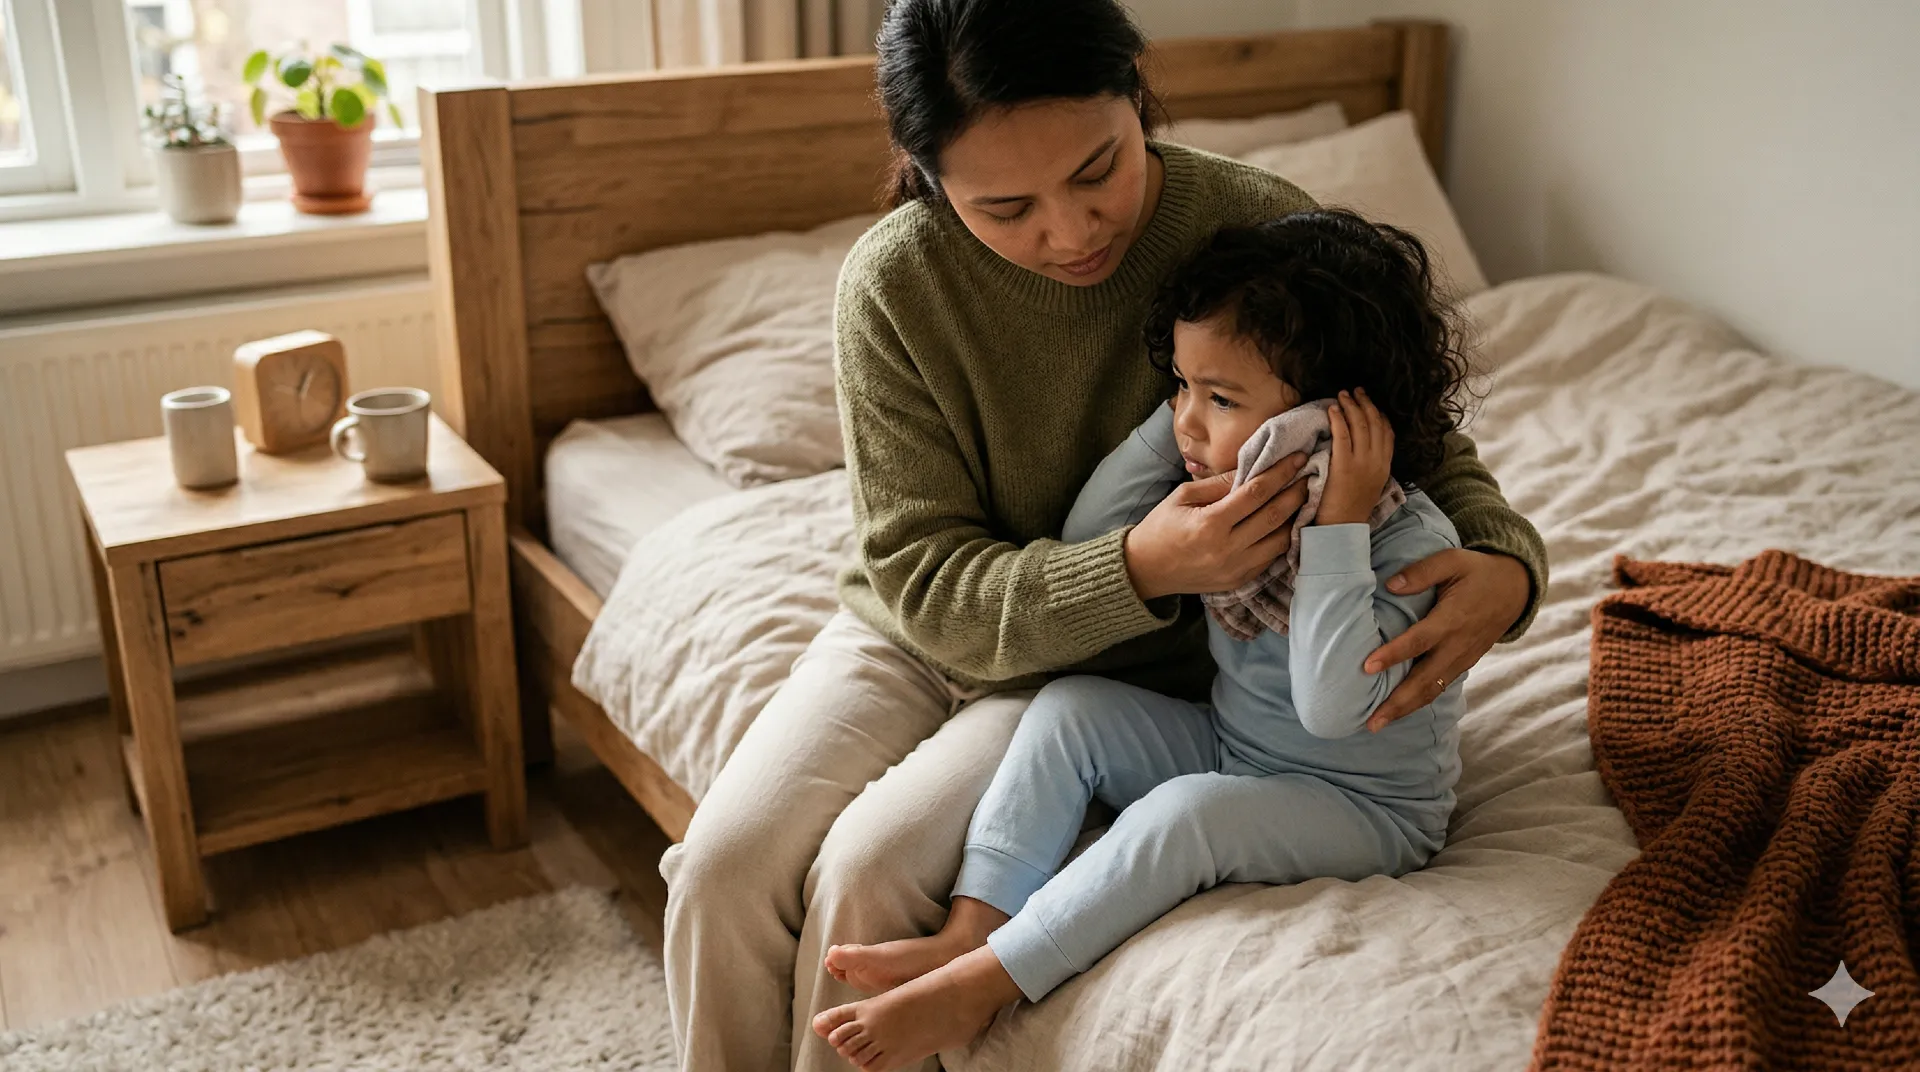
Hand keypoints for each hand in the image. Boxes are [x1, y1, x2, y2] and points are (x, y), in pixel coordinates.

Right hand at [1124, 454, 1309, 599]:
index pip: (1255, 493)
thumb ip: (1217, 484)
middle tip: (1310, 474)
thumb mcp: (1182, 497)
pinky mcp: (1239, 581)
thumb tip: (1250, 469)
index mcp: (1210, 524)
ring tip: (1304, 498)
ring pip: (1280, 541)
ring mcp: (1236, 569)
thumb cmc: (1161, 527)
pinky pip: (1271, 558)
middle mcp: (1227, 549)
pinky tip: (1288, 522)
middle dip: (1296, 493)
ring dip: (1296, 518)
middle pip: (1274, 517)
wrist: (1147, 570)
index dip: (1280, 473)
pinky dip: (1282, 539)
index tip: (1298, 458)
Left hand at [1319, 389, 1392, 525]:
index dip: (1380, 414)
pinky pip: (1342, 435)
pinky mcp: (1343, 466)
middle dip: (1366, 403)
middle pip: (1376, 423)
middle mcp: (1377, 462)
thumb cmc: (1352, 510)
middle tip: (1356, 391)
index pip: (1388, 433)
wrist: (1343, 529)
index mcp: (1385, 467)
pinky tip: (1333, 409)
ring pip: (1360, 425)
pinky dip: (1338, 419)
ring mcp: (1361, 463)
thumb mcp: (1371, 486)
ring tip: (1343, 394)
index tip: (1371, 403)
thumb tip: (1365, 450)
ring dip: (1352, 406)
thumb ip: (1372, 466)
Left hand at [1361, 549, 1530, 730]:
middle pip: (1425, 680)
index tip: (1367, 667)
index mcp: (1452, 619)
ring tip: (1377, 724)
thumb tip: (1390, 584)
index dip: (1394, 654)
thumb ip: (1421, 572)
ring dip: (1405, 709)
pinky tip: (1397, 711)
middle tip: (1371, 721)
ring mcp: (1462, 659)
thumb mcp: (1452, 561)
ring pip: (1432, 690)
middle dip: (1397, 702)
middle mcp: (1458, 645)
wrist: (1515, 590)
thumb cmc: (1477, 572)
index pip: (1419, 641)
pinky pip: (1439, 687)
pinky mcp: (1463, 664)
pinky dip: (1418, 702)